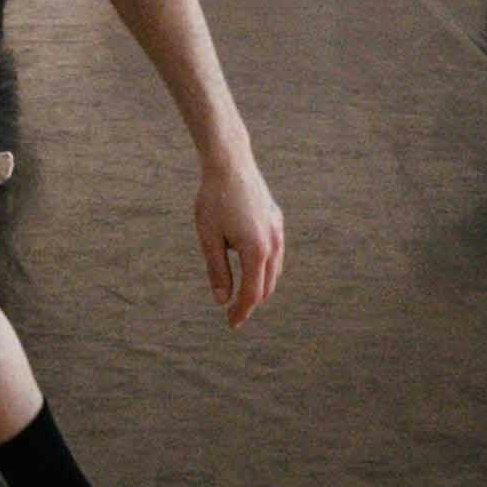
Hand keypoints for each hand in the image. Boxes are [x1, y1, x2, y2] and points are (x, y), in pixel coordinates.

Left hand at [194, 151, 285, 324]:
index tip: (231, 323)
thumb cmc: (214, 199)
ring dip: (260, 286)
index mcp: (256, 250)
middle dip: (251, 302)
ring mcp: (277, 230)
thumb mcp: (209, 237)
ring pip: (274, 270)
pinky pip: (276, 253)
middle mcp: (273, 243)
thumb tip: (222, 300)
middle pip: (266, 286)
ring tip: (243, 294)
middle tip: (233, 313)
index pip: (252, 294)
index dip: (242, 312)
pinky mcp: (276, 220)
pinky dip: (266, 267)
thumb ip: (217, 270)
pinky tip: (252, 267)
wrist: (230, 163)